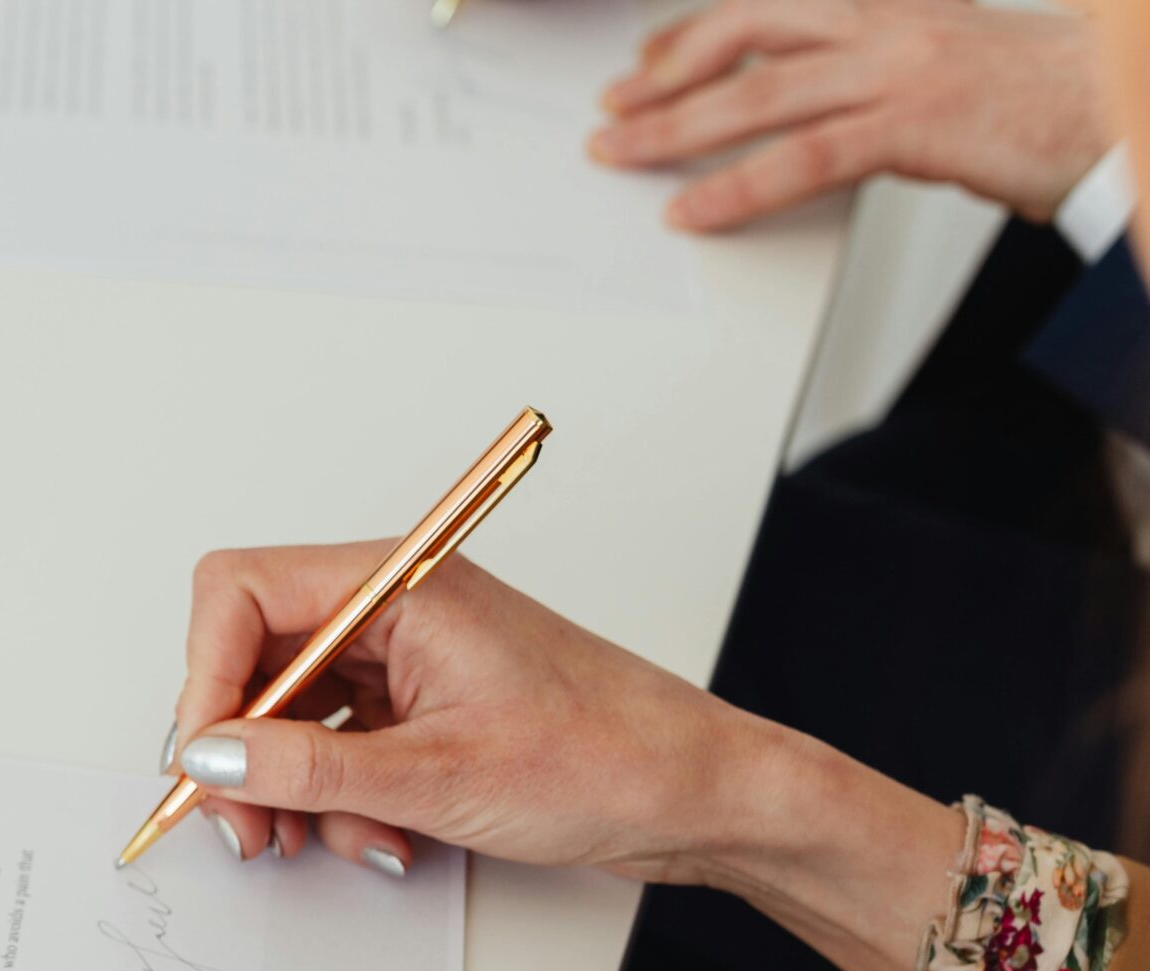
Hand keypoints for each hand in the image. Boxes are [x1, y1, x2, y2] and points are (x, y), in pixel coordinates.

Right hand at [165, 543, 961, 970]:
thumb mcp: (439, 776)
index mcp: (397, 585)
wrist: (701, 796)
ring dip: (290, 788)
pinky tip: (381, 835)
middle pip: (252, 658)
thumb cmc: (610, 756)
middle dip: (240, 749)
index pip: (241, 593)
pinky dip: (337, 800)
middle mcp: (392, 610)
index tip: (205, 759)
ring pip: (287, 714)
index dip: (205, 677)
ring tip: (325, 839)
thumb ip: (308, 769)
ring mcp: (404, 660)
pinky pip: (334, 747)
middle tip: (245, 824)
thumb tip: (211, 760)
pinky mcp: (417, 708)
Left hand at [587, 0, 1109, 229]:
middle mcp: (891, 24)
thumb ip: (871, 84)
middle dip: (668, 72)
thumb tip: (802, 118)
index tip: (646, 58)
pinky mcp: (919, 125)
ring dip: (676, 128)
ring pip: (762, 94)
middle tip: (612, 107)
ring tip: (619, 152)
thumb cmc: (1039, 104)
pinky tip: (692, 209)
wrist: (1123, 112)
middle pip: (751, 34)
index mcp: (894, 6)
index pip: (772, 6)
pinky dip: (736, 186)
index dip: (698, 31)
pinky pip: (806, 157)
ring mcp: (903, 71)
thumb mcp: (944, 72)